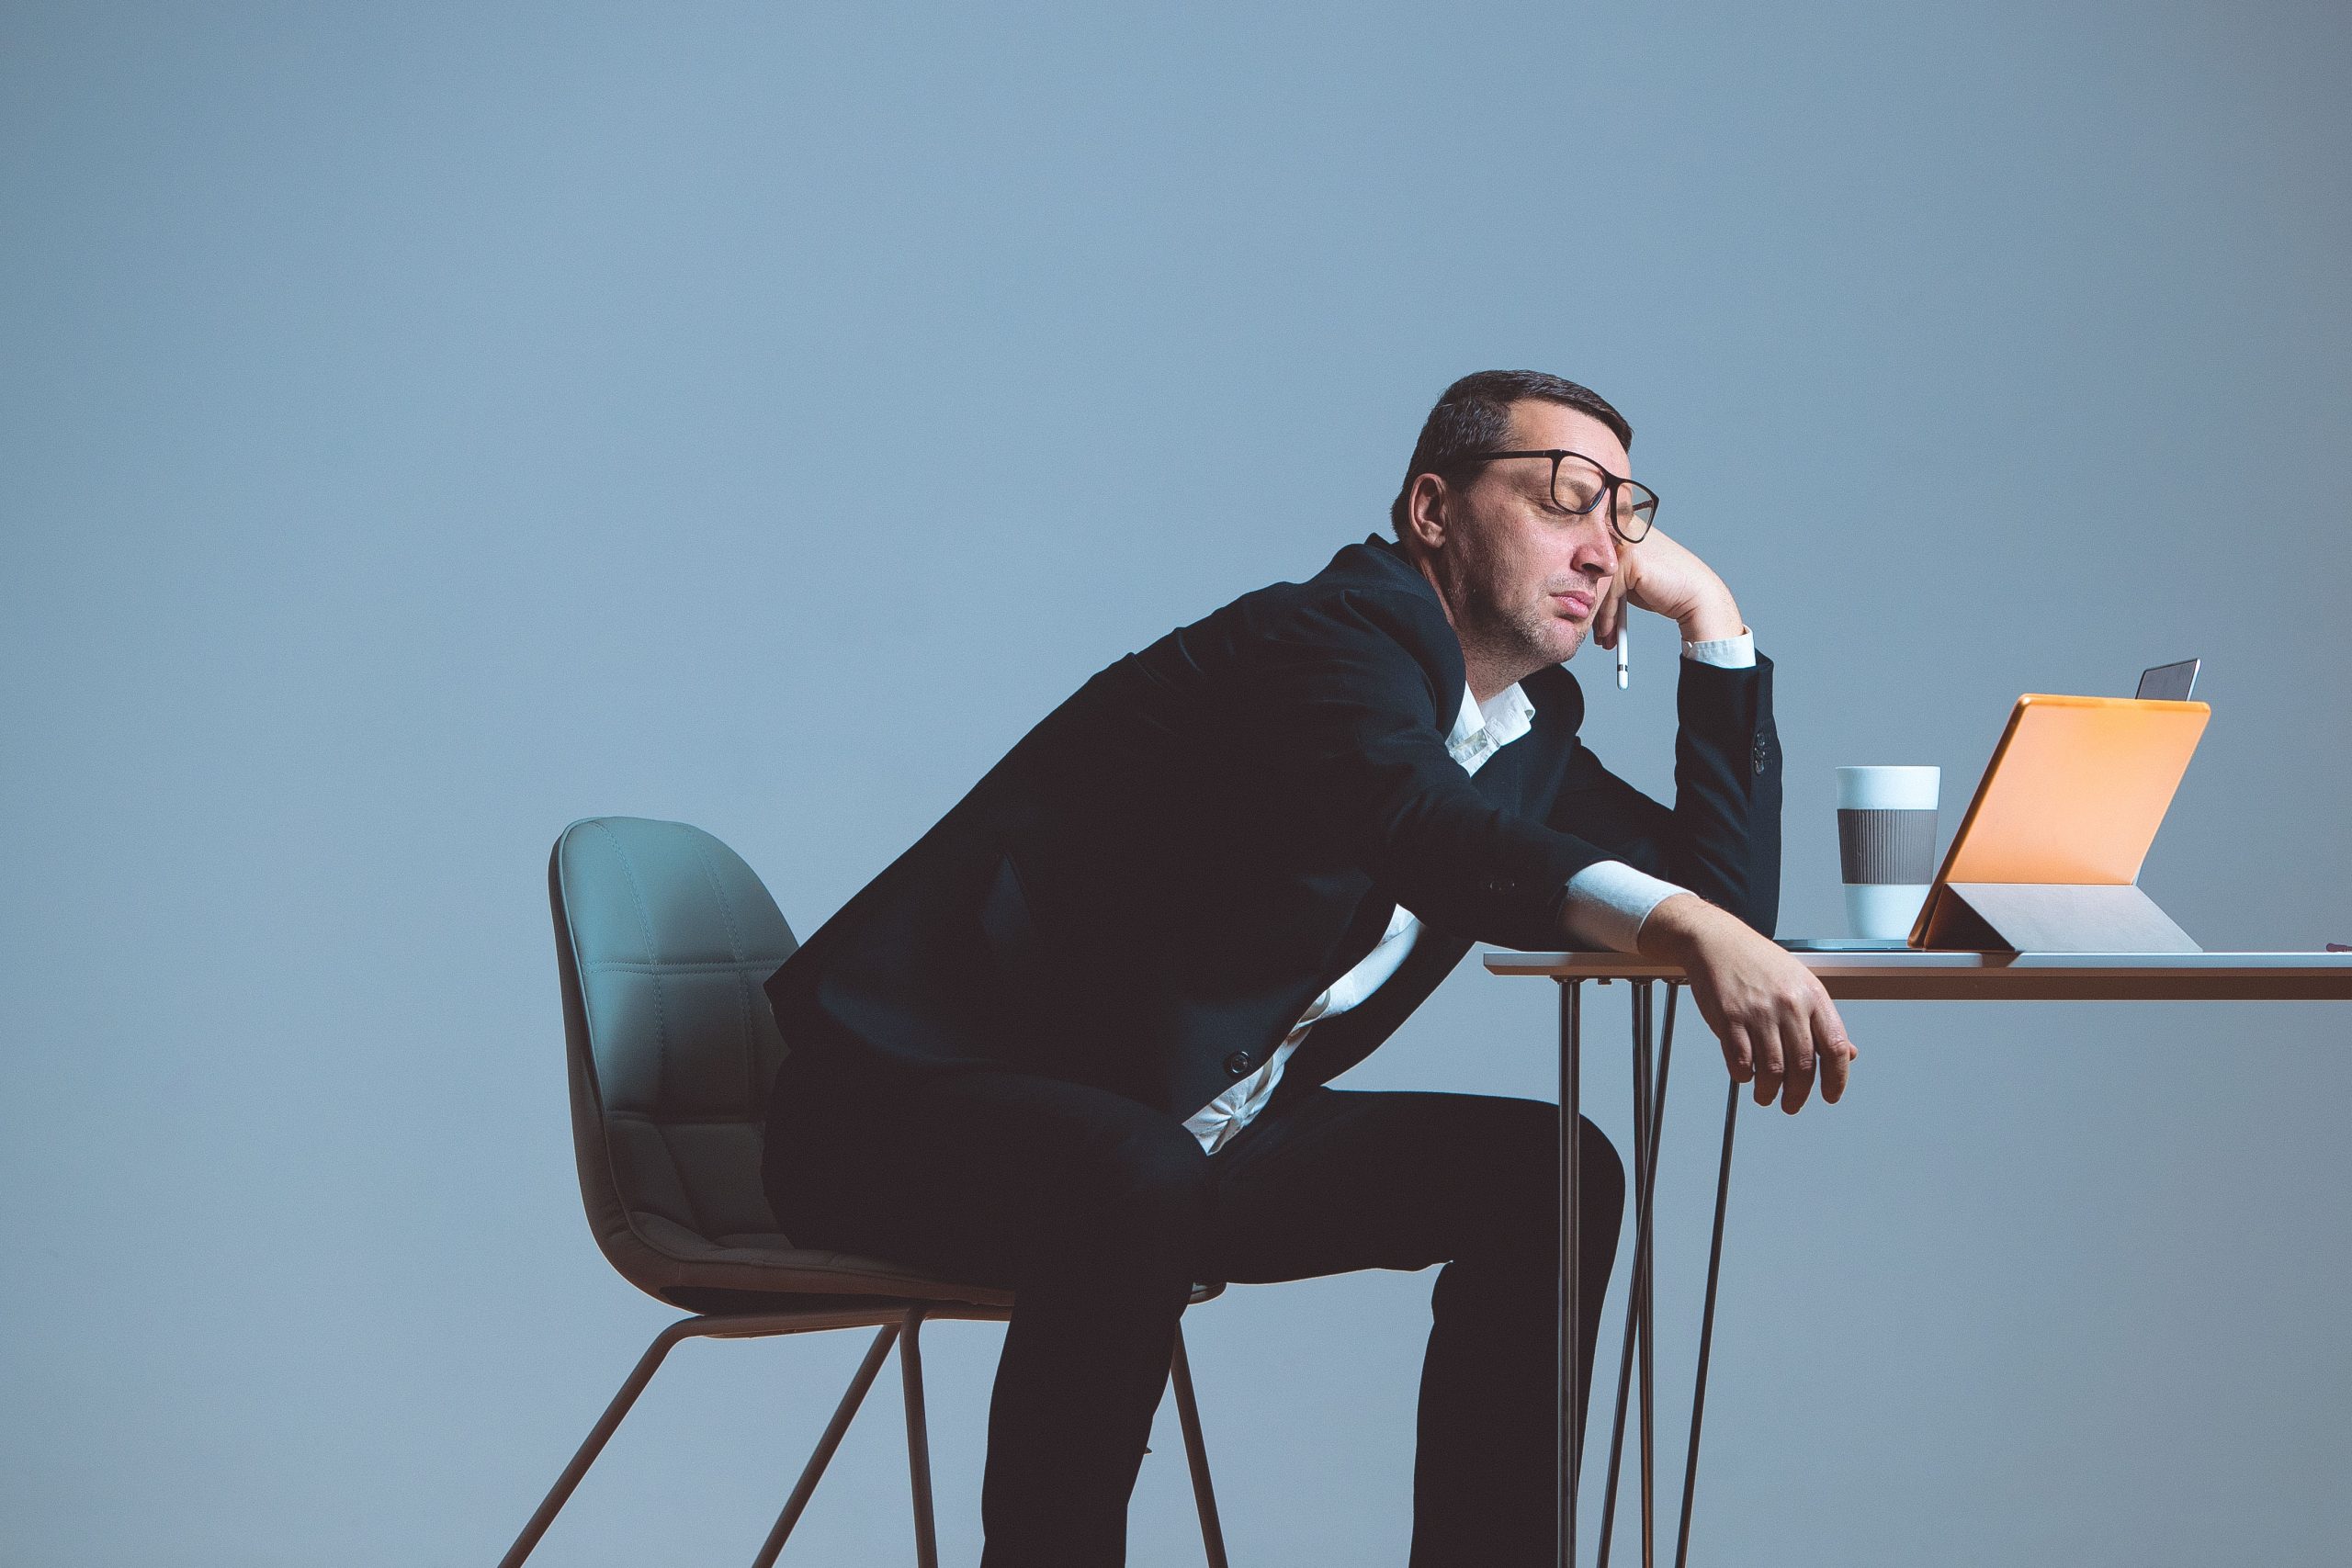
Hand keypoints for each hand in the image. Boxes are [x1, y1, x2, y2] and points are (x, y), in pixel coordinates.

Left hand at [1592, 523, 1743, 649]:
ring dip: (1597, 614)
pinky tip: (1608, 632)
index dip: (1583, 586)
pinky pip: (1608, 592)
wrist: (1696, 595)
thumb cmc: (1664, 587)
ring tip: (1602, 636)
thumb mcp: (1630, 577)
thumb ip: (1607, 573)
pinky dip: (1607, 616)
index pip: (1588, 554)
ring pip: (1597, 583)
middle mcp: (1622, 528)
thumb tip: (1577, 588)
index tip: (1585, 613)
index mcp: (1621, 525)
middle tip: (1591, 629)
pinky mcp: (1630, 559)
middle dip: (1589, 603)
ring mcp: (1626, 541)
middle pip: (1589, 570)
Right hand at [1637, 894, 1857, 1112]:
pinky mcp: (1729, 1018)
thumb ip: (1822, 1021)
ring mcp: (1758, 1012)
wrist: (1716, 940)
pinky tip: (1745, 1075)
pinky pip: (1740, 1061)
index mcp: (1812, 996)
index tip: (1829, 1096)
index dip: (1836, 1080)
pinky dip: (1744, 1076)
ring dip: (1770, 1092)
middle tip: (1791, 1104)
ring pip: (1772, 1069)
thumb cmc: (1758, 961)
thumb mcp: (1801, 983)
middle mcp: (1789, 1005)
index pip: (1835, 1047)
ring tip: (1766, 1096)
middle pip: (1803, 1065)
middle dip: (1798, 1095)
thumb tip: (1845, 1054)